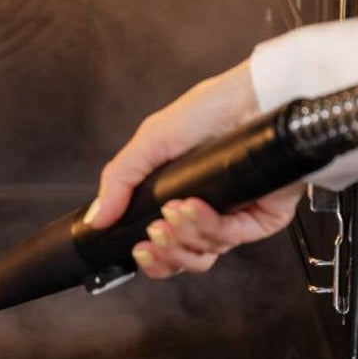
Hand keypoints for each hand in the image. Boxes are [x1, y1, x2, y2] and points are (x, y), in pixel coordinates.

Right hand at [84, 62, 304, 279]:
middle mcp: (208, 213)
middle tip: (155, 231)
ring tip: (176, 209)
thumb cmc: (211, 109)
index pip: (164, 246)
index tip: (138, 248)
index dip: (150, 257)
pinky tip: (196, 206)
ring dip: (184, 235)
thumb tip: (96, 217)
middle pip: (182, 259)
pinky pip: (231, 239)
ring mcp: (235, 217)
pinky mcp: (261, 218)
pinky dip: (209, 226)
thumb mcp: (153, 140)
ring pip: (204, 254)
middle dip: (165, 252)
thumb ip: (120, 180)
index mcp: (181, 198)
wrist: (254, 99)